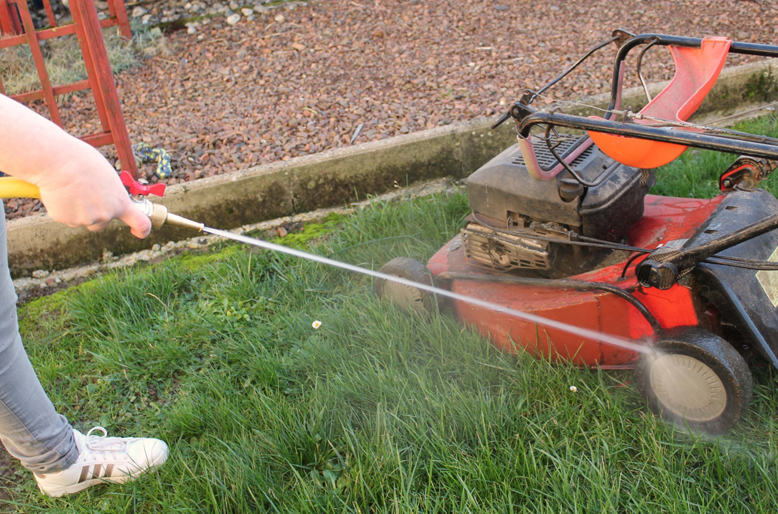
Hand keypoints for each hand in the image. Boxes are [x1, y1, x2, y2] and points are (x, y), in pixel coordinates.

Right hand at [36, 143, 151, 238]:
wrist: (56, 160)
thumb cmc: (83, 161)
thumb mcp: (108, 176)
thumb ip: (111, 193)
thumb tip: (107, 198)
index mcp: (120, 203)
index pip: (141, 224)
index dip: (142, 230)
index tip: (138, 232)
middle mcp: (105, 215)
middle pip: (103, 222)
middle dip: (97, 212)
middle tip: (87, 193)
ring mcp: (84, 219)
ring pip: (84, 220)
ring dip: (80, 210)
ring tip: (72, 189)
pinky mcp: (65, 219)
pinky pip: (66, 216)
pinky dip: (63, 208)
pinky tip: (60, 192)